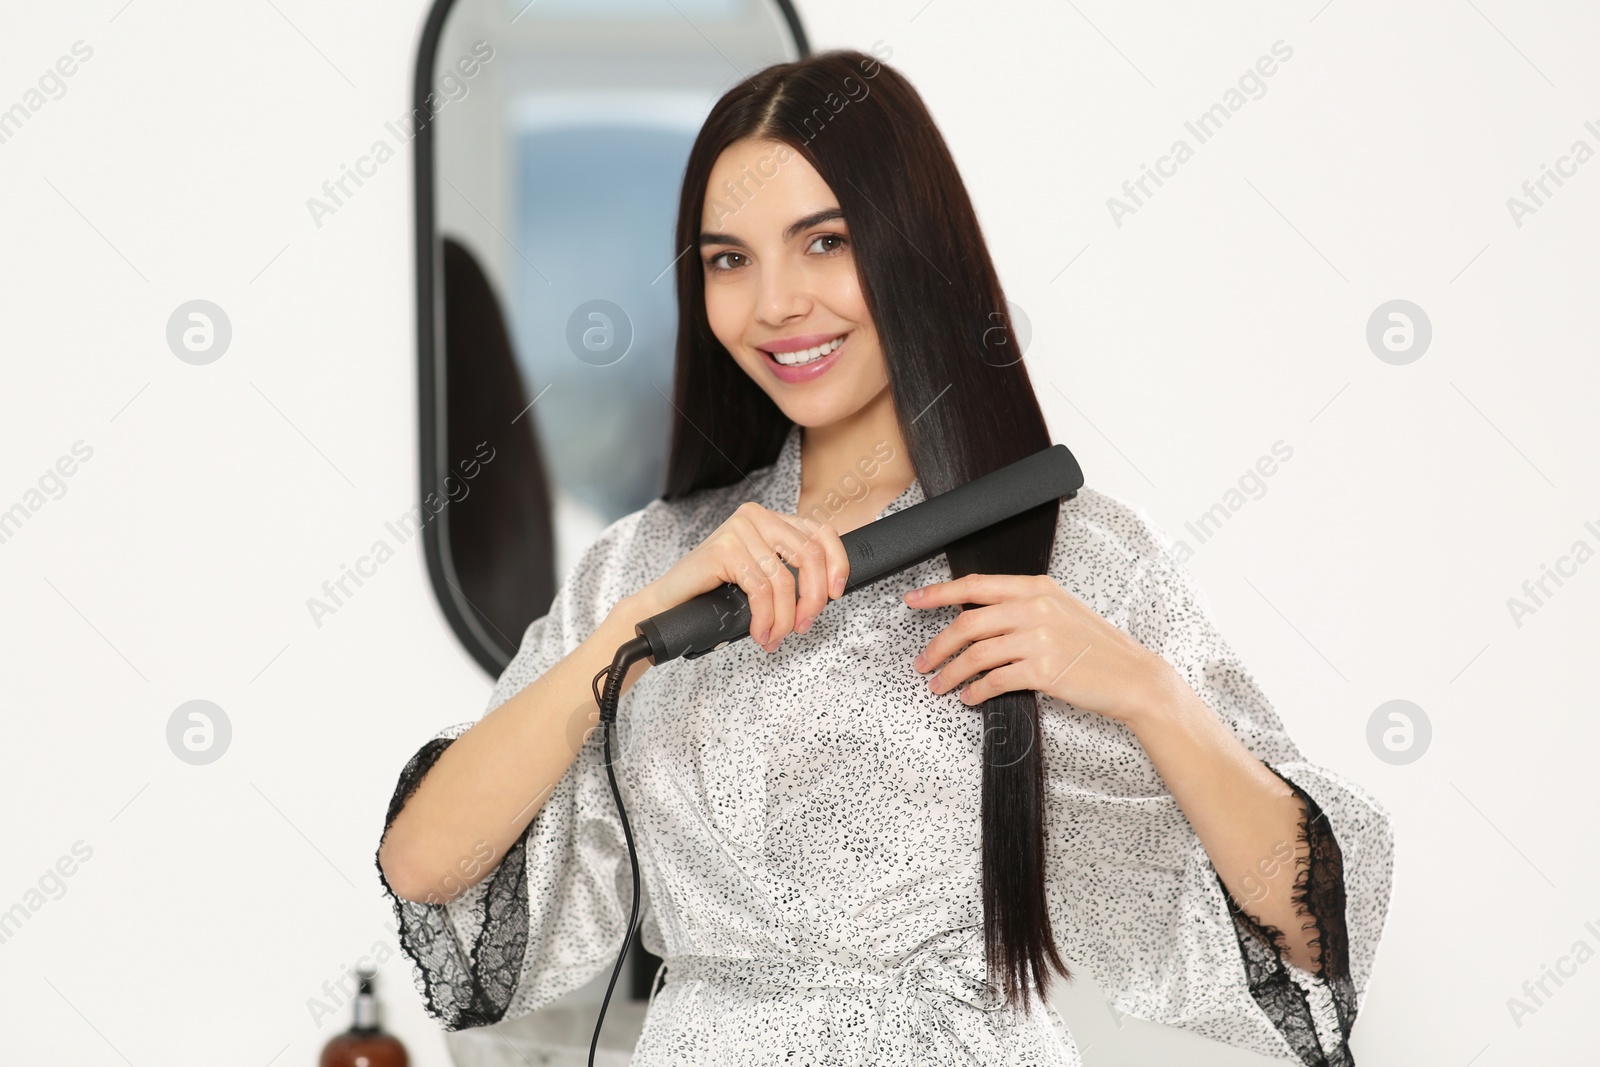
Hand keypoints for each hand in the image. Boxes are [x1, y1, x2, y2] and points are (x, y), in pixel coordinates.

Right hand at [638, 502, 848, 653]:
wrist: (669, 603)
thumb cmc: (714, 593)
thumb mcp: (762, 577)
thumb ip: (790, 573)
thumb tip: (828, 591)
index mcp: (771, 519)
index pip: (820, 532)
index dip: (837, 563)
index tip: (837, 594)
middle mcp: (757, 517)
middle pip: (809, 555)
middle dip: (813, 598)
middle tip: (803, 625)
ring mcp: (740, 529)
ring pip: (784, 579)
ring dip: (785, 618)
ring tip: (776, 637)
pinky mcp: (724, 548)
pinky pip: (760, 589)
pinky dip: (765, 618)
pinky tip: (761, 633)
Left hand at [903, 573, 1171, 724]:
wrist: (1134, 677)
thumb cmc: (1096, 647)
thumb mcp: (1060, 610)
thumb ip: (1021, 607)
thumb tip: (974, 615)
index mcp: (1036, 587)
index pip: (975, 585)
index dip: (938, 593)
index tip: (914, 601)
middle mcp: (1035, 608)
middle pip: (966, 623)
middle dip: (936, 646)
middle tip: (922, 662)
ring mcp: (1039, 639)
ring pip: (975, 655)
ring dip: (950, 674)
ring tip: (939, 686)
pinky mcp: (1043, 671)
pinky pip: (994, 681)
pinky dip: (975, 692)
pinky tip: (970, 698)